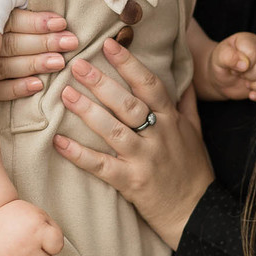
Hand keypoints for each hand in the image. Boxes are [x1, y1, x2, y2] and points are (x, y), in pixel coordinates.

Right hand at [0, 9, 79, 101]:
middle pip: (8, 42)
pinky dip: (16, 87)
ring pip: (4, 65)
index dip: (34, 21)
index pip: (5, 20)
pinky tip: (38, 85)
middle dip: (42, 41)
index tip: (60, 22)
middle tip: (70, 41)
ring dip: (34, 63)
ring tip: (60, 61)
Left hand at [53, 39, 214, 248]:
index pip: (149, 84)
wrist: (197, 212)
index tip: (109, 43)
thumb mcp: (195, 131)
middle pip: (128, 104)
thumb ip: (186, 102)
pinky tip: (58, 141)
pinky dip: (79, 154)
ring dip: (88, 111)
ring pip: (113, 130)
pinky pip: (102, 166)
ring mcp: (144, 159)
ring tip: (65, 94)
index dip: (128, 63)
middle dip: (101, 82)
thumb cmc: (193, 169)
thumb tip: (185, 74)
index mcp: (172, 119)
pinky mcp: (131, 182)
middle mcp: (158, 135)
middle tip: (77, 64)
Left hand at [209, 31, 255, 102]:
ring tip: (247, 84)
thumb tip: (244, 64)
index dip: (244, 64)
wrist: (222, 78)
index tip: (234, 67)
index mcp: (250, 41)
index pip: (254, 52)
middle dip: (251, 76)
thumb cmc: (221, 64)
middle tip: (240, 75)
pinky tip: (252, 94)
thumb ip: (227, 56)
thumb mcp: (218, 58)